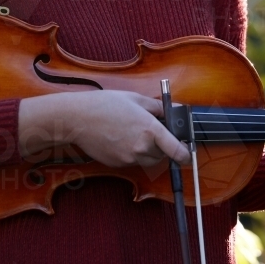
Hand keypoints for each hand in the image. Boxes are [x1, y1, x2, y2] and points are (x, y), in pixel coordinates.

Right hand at [18, 90, 190, 167]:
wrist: (77, 119)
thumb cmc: (104, 105)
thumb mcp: (135, 99)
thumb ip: (158, 107)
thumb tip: (175, 109)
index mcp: (150, 129)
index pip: (177, 151)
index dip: (185, 153)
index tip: (187, 152)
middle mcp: (142, 147)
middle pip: (164, 156)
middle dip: (164, 146)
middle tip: (154, 132)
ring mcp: (129, 158)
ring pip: (149, 160)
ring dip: (149, 151)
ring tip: (135, 133)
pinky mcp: (119, 164)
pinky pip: (133, 161)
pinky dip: (133, 153)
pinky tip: (122, 138)